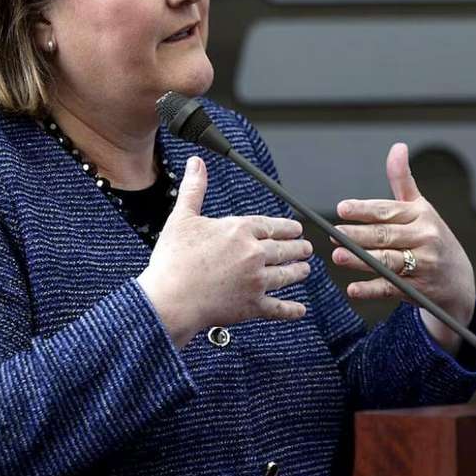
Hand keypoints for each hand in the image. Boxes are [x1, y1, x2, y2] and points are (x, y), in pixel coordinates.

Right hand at [139, 156, 310, 345]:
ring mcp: (256, 280)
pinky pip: (278, 308)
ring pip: (286, 275)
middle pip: (284, 249)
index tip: (296, 228)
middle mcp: (253, 253)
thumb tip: (196, 165)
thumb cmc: (173, 261)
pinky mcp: (252, 306)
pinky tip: (300, 309)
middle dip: (298, 248)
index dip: (287, 227)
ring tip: (305, 270)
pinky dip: (291, 310)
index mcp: (239, 230)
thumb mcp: (182, 218)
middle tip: (306, 248)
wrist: (170, 299)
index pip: (272, 225)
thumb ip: (194, 189)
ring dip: (298, 272)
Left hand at [331, 143, 475, 351]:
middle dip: (358, 234)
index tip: (342, 208)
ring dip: (362, 259)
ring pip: (387, 260)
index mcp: (420, 215)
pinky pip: (391, 288)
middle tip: (334, 233)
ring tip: (338, 256)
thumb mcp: (421, 207)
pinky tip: (353, 289)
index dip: (364, 209)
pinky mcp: (417, 289)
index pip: (387, 211)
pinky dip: (371, 289)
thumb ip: (403, 180)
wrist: (458, 280)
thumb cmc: (432, 237)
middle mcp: (424, 237)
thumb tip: (397, 146)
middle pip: (385, 235)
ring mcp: (422, 264)